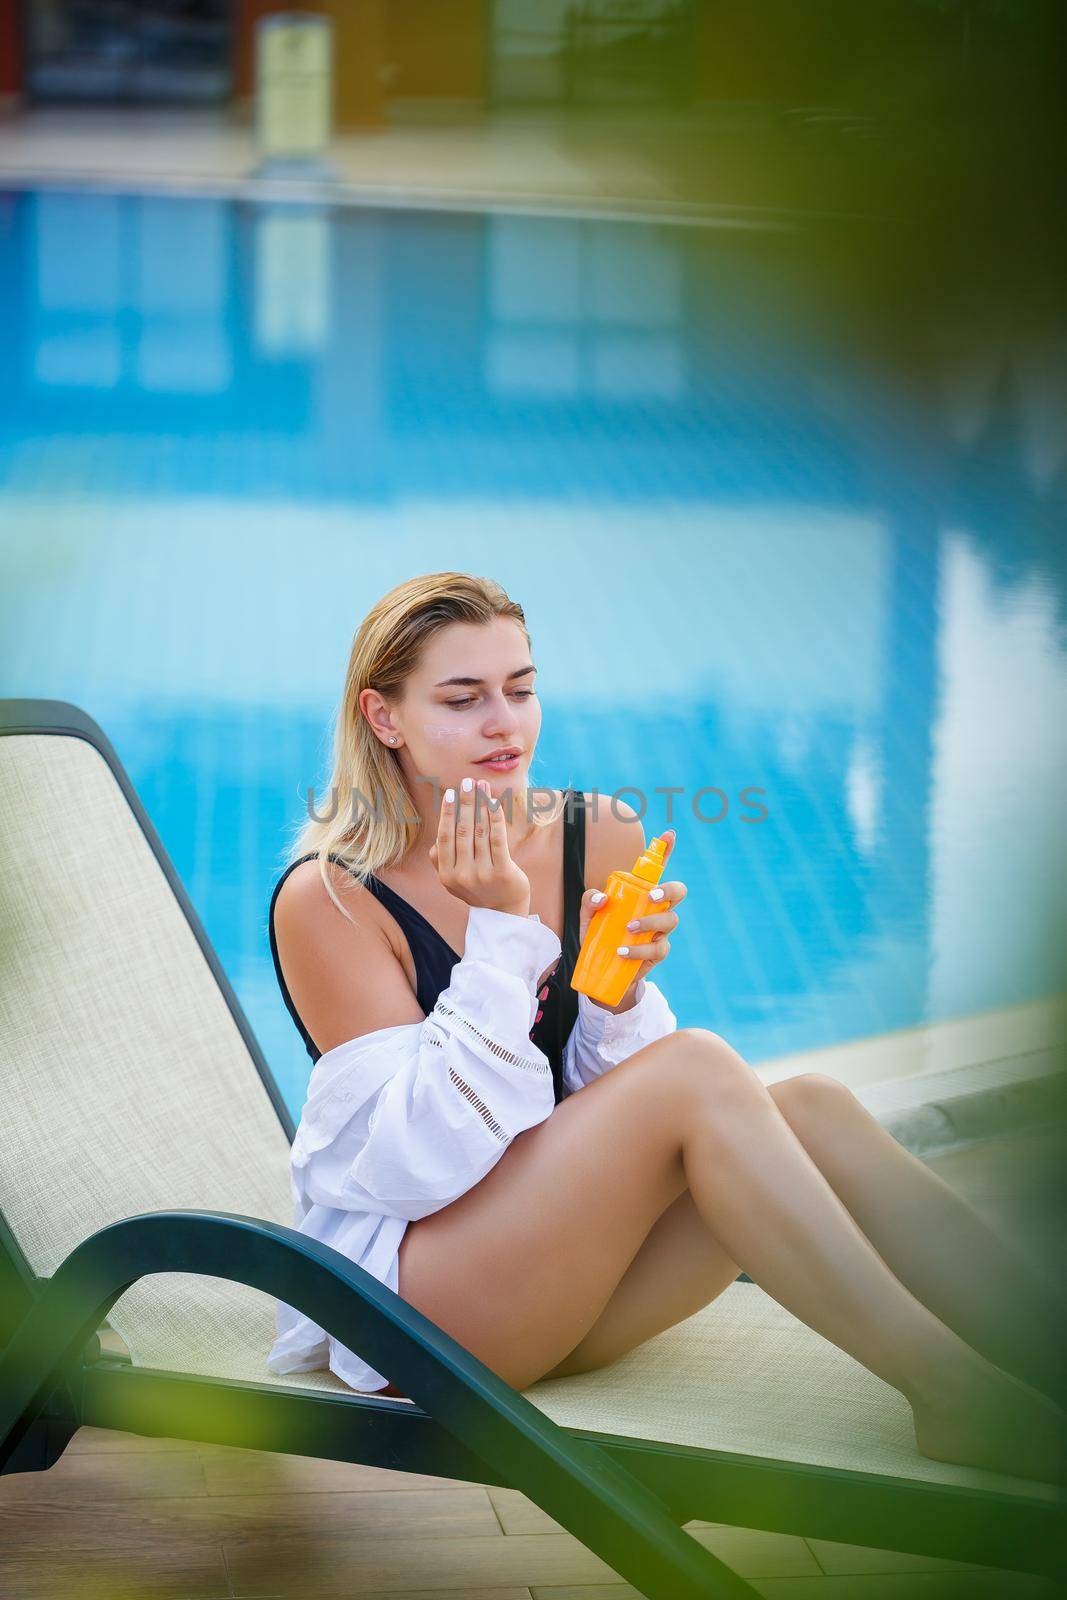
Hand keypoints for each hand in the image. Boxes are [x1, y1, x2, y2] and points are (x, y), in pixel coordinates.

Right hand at [428, 776, 531, 916]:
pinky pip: (498, 839)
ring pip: (480, 832)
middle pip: (462, 831)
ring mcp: (483, 874)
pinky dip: (496, 818)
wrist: (503, 912)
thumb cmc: (477, 889)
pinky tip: (495, 803)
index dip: (447, 814)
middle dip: (465, 803)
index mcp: (446, 875)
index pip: (444, 838)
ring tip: (483, 786)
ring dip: (481, 805)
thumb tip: (434, 845)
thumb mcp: (453, 880)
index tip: (451, 793)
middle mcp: (462, 875)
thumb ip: (441, 862)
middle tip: (468, 782)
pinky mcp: (502, 872)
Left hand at [581, 828, 684, 1011]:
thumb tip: (603, 897)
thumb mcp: (588, 915)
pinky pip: (657, 949)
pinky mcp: (657, 952)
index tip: (669, 834)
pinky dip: (639, 950)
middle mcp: (657, 908)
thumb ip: (590, 901)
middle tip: (651, 895)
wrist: (601, 970)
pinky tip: (622, 951)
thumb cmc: (599, 934)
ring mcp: (660, 931)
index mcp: (642, 893)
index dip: (666, 850)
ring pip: (671, 920)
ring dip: (651, 921)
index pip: (657, 869)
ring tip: (629, 928)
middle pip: (678, 892)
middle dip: (670, 890)